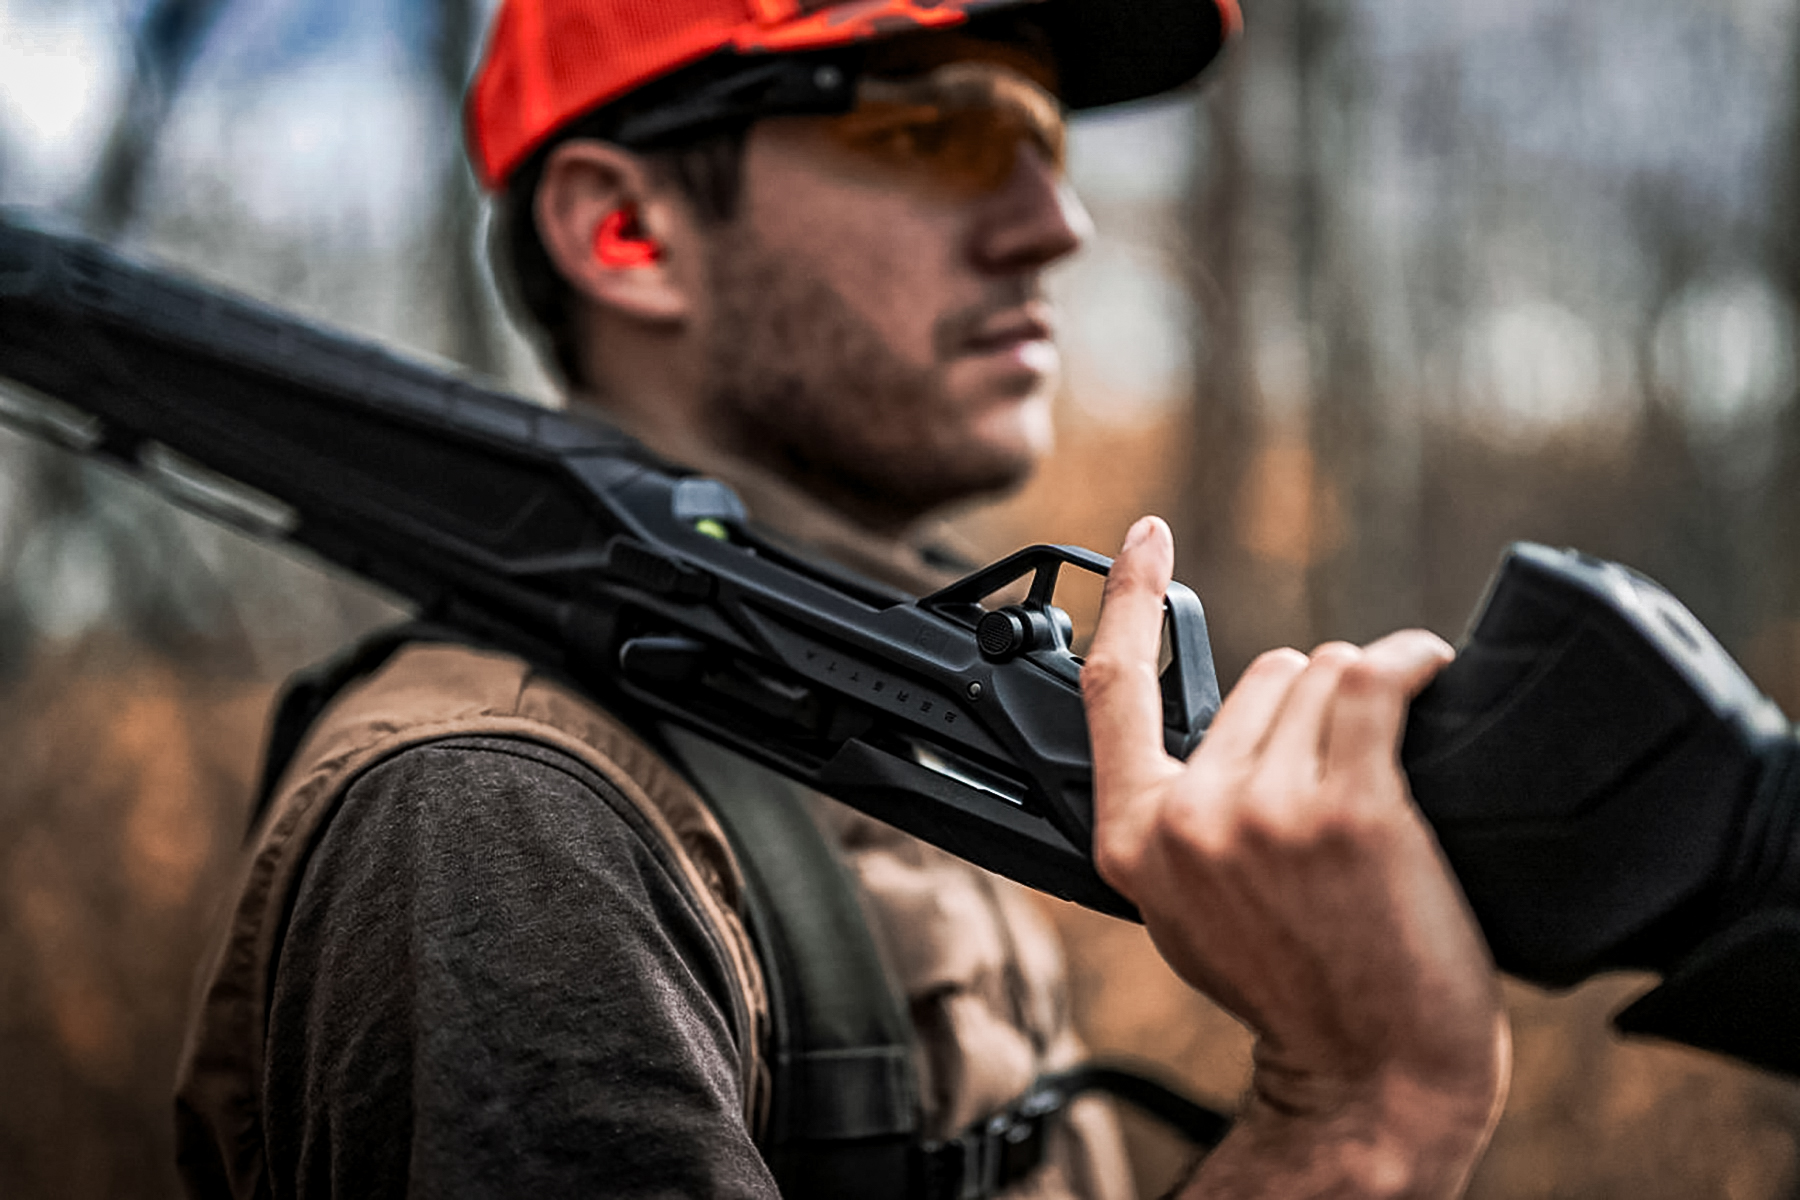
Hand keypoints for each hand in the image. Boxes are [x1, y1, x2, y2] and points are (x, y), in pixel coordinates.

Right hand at [1082, 517, 1508, 1198]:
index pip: (1113, 689)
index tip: (1146, 539)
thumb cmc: (1295, 990)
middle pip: (1256, 676)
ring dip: (1363, 699)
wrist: (1371, 1075)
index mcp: (1133, 842)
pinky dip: (1411, 665)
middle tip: (1338, 789)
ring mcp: (1266, 811)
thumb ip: (1179, 816)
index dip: (1130, 599)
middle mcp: (1190, 819)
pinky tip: (1429, 678)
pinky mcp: (1351, 808)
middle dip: (1306, 712)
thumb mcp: (1189, 910)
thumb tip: (1224, 730)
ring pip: (1321, 677)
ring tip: (1383, 773)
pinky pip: (1376, 683)